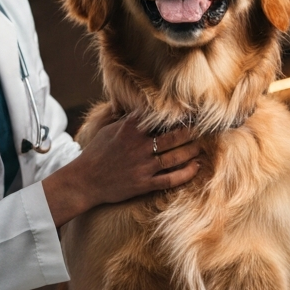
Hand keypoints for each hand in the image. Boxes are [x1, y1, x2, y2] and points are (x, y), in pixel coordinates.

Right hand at [42, 115, 201, 227]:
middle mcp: (139, 146)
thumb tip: (134, 105)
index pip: (158, 117)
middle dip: (191, 132)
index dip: (176, 113)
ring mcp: (143, 166)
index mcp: (130, 129)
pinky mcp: (144, 183)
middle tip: (204, 128)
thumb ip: (124, 118)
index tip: (190, 109)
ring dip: (192, 151)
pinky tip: (196, 167)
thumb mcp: (108, 129)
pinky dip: (186, 173)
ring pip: (175, 157)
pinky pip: (170, 179)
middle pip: (173, 136)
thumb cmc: (96, 153)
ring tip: (201, 146)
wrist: (85, 181)